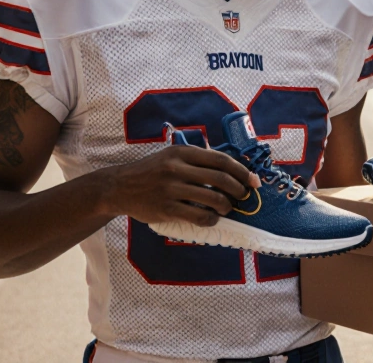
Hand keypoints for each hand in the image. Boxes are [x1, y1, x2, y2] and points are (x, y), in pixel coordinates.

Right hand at [103, 145, 260, 226]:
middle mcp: (177, 168)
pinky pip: (198, 216)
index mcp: (181, 153)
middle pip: (221, 179)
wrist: (119, 187)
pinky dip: (211, 219)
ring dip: (227, 206)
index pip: (220, 159)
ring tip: (227, 208)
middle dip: (239, 189)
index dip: (241, 170)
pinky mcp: (166, 209)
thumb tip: (229, 168)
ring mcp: (171, 189)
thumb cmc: (150, 172)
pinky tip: (211, 218)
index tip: (253, 180)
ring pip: (213, 199)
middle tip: (244, 196)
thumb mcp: (170, 157)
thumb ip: (195, 159)